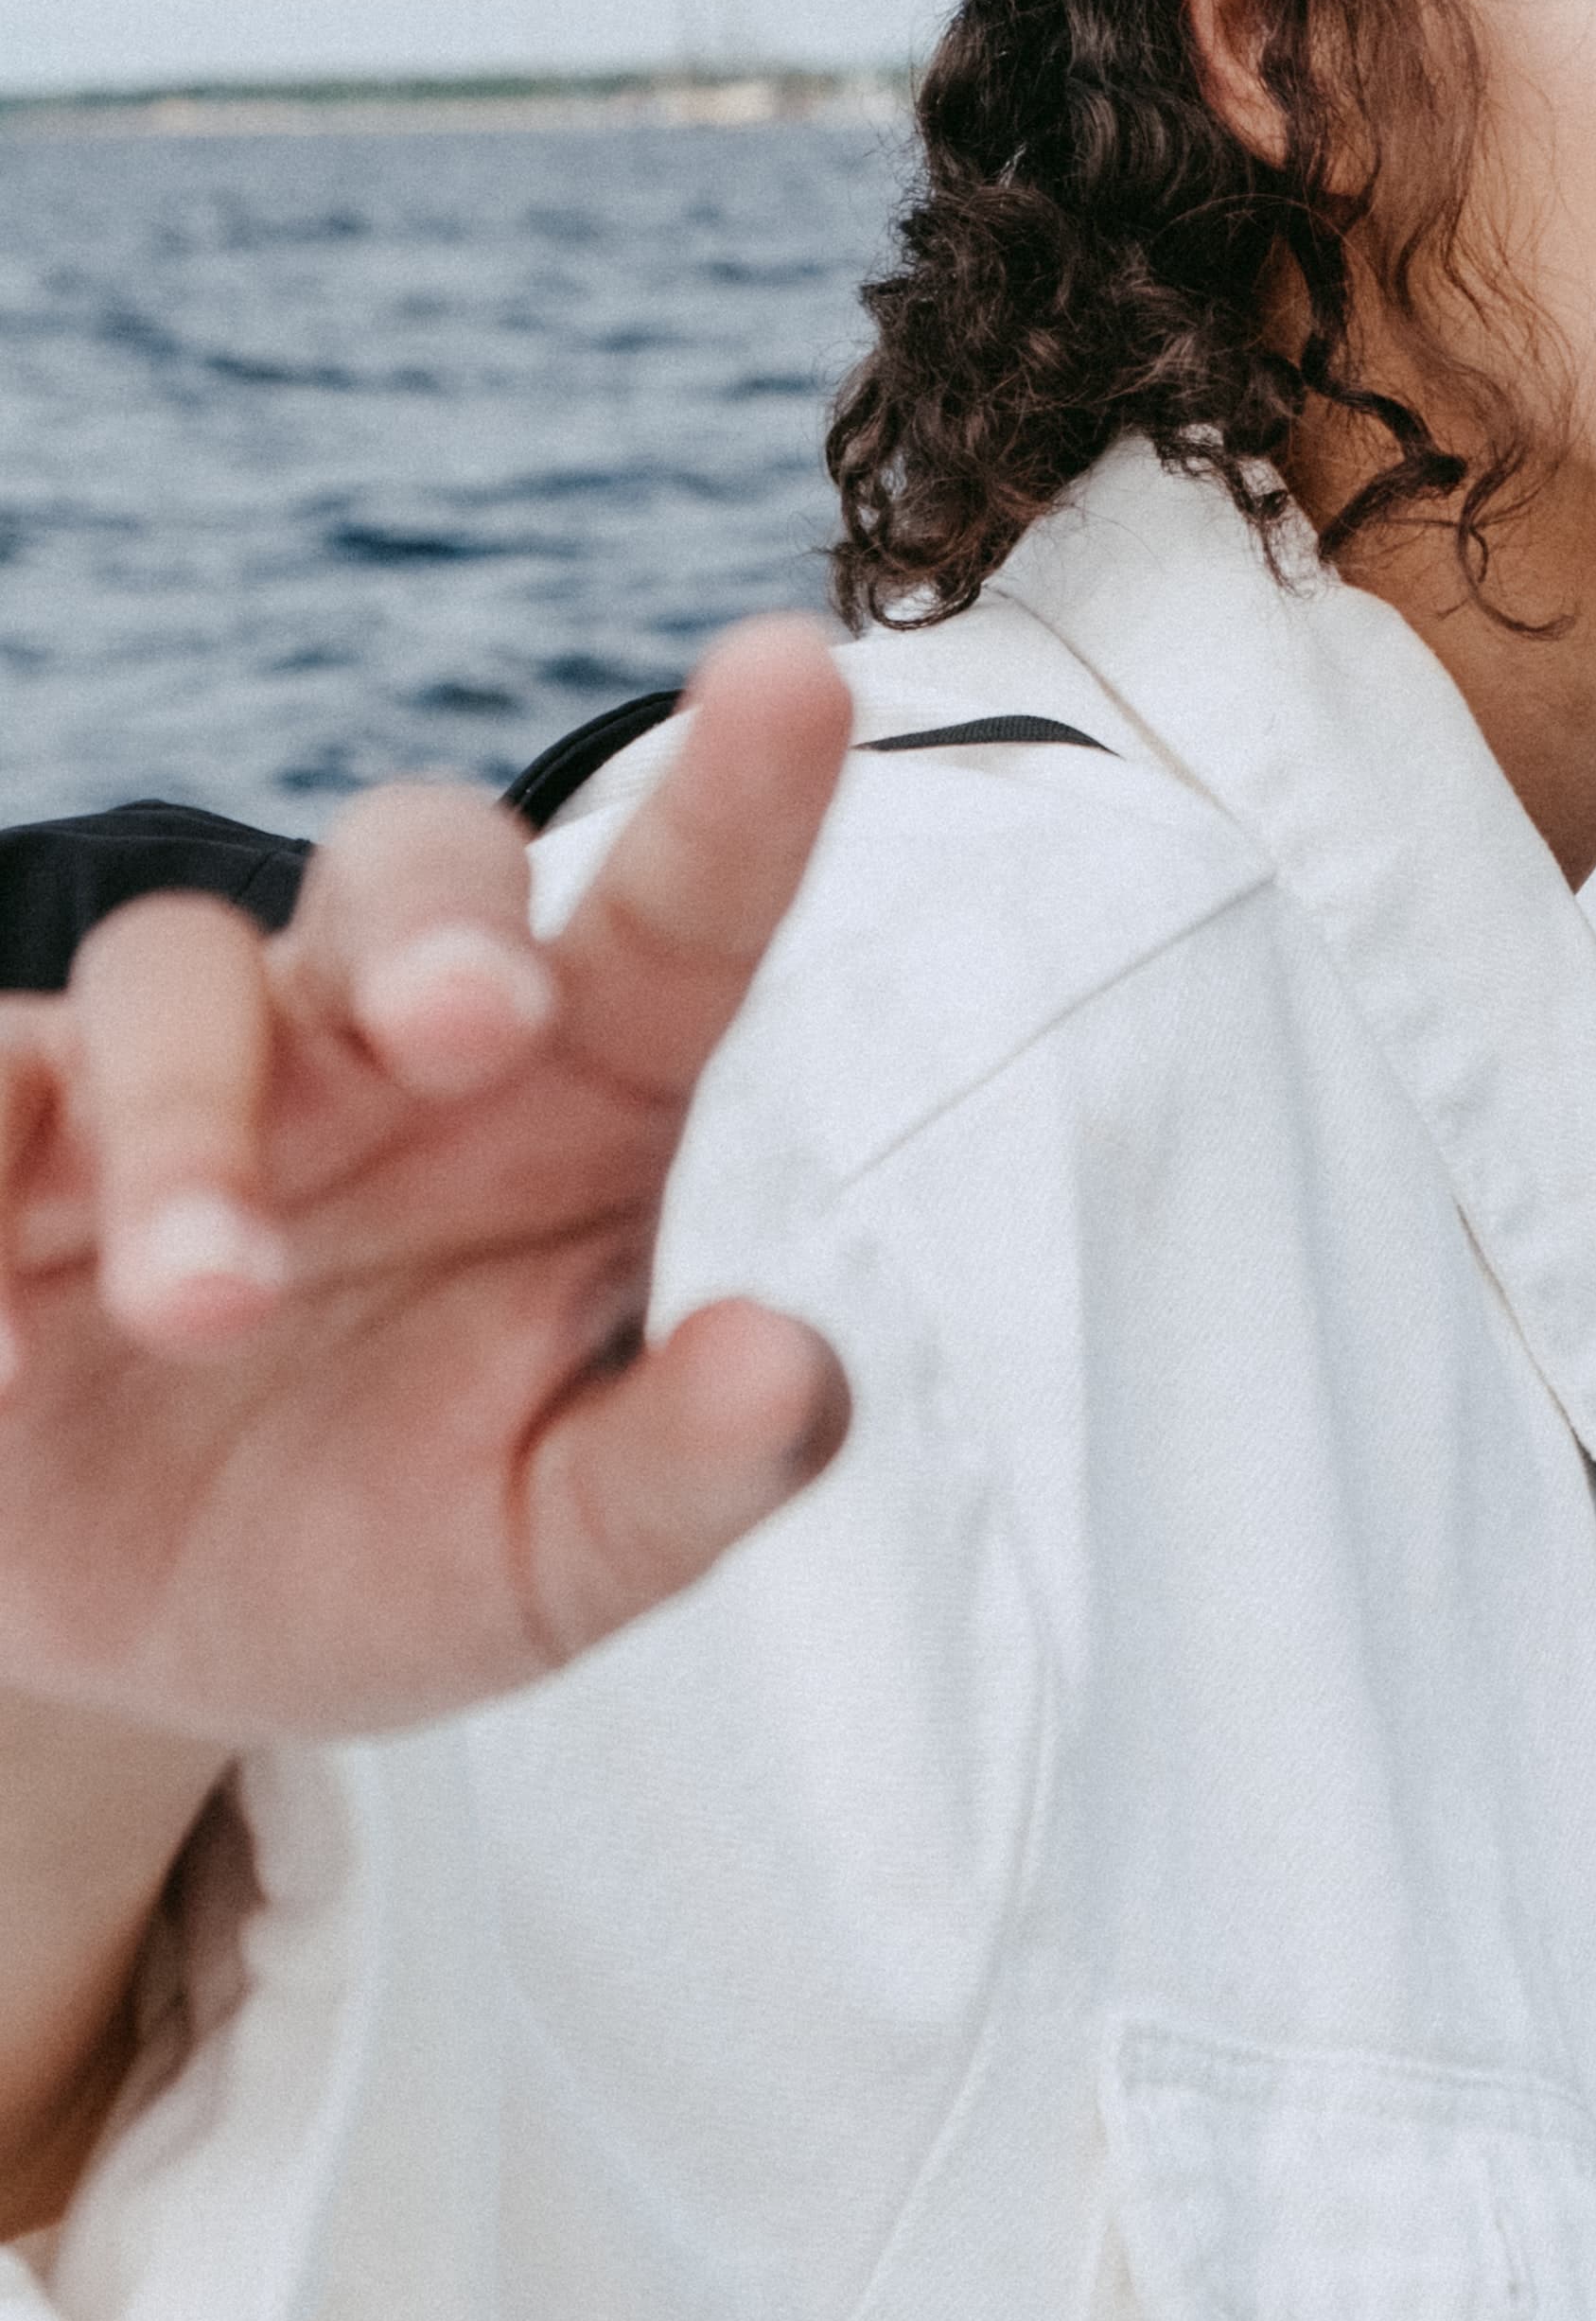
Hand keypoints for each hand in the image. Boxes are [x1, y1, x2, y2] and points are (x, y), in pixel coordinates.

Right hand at [0, 618, 855, 1750]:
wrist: (140, 1650)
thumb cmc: (384, 1546)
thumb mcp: (551, 1558)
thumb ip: (683, 1472)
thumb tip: (788, 1366)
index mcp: (566, 1098)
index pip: (675, 923)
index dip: (740, 798)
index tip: (793, 671)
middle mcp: (368, 1046)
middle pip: (405, 866)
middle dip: (434, 922)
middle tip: (467, 1025)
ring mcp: (165, 1077)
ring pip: (170, 974)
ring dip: (189, 1125)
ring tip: (208, 1309)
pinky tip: (1, 1361)